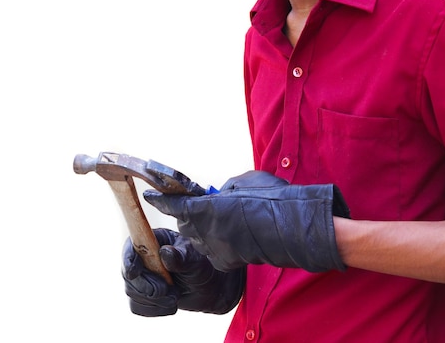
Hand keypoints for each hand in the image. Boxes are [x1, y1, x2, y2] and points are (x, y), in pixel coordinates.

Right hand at [122, 228, 244, 316]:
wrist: (210, 288)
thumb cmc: (202, 266)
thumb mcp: (194, 260)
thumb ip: (180, 257)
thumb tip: (165, 253)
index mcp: (153, 240)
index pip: (131, 247)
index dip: (128, 260)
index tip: (135, 272)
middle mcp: (143, 258)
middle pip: (128, 274)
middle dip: (148, 287)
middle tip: (168, 290)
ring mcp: (141, 277)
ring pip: (132, 293)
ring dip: (154, 300)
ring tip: (175, 297)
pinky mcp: (142, 295)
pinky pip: (137, 307)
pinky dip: (155, 309)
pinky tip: (170, 304)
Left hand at [143, 170, 350, 272]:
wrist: (293, 229)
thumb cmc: (271, 199)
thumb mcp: (244, 182)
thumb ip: (223, 189)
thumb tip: (217, 195)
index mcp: (204, 208)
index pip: (173, 204)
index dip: (161, 199)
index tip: (151, 195)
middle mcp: (204, 231)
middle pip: (184, 224)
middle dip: (189, 215)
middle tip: (203, 208)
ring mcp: (214, 249)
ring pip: (197, 239)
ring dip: (203, 230)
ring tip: (223, 222)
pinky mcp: (224, 262)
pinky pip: (212, 250)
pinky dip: (217, 242)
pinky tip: (233, 236)